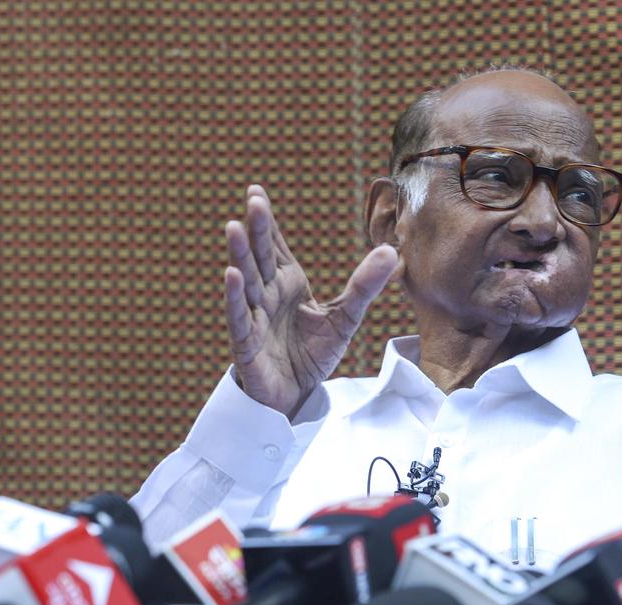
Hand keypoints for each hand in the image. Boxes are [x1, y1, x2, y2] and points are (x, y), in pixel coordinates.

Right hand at [222, 185, 398, 416]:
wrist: (295, 394)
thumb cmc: (312, 354)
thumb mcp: (345, 317)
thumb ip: (364, 285)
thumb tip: (390, 251)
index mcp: (287, 283)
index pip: (274, 246)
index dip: (267, 222)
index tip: (256, 192)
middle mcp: (266, 294)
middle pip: (260, 256)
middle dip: (257, 228)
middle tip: (253, 199)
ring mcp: (254, 316)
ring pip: (245, 281)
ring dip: (239, 255)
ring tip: (234, 227)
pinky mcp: (246, 342)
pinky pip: (238, 316)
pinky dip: (233, 296)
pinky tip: (231, 274)